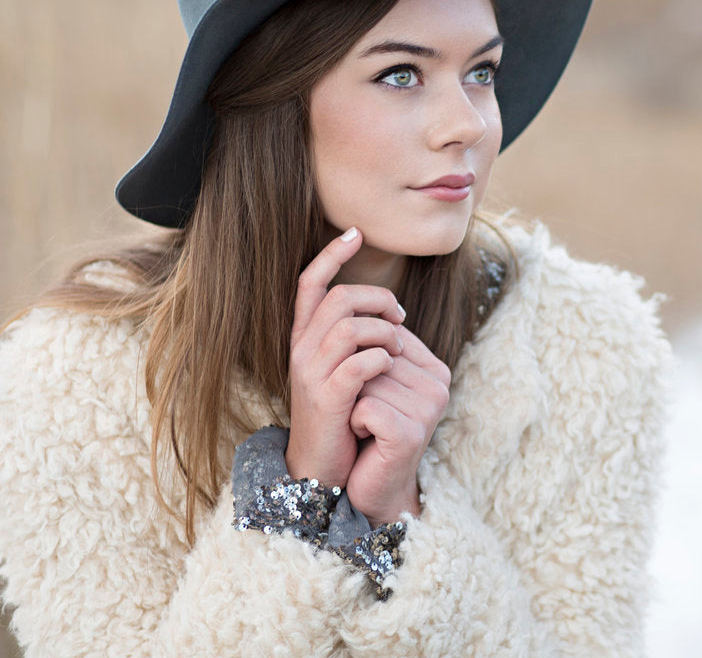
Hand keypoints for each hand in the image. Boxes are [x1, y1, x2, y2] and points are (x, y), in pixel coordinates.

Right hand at [284, 227, 406, 489]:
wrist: (321, 467)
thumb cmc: (341, 413)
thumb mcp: (343, 369)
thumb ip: (355, 339)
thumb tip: (388, 311)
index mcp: (304, 338)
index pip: (310, 284)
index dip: (331, 255)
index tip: (356, 233)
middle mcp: (301, 350)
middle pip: (339, 298)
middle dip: (378, 299)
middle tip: (400, 318)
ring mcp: (310, 374)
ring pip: (350, 326)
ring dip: (385, 331)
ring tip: (397, 346)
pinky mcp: (326, 399)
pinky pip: (359, 363)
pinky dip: (382, 358)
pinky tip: (390, 366)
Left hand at [344, 326, 450, 524]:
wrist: (368, 487)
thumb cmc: (366, 430)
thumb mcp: (374, 381)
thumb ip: (377, 344)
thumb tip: (352, 301)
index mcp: (435, 368)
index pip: (386, 335)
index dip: (363, 363)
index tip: (373, 396)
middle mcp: (440, 385)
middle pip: (374, 354)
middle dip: (356, 383)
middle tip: (368, 415)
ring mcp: (429, 409)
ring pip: (367, 378)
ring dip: (353, 403)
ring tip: (367, 427)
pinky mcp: (411, 433)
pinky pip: (365, 406)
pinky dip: (354, 421)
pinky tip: (366, 438)